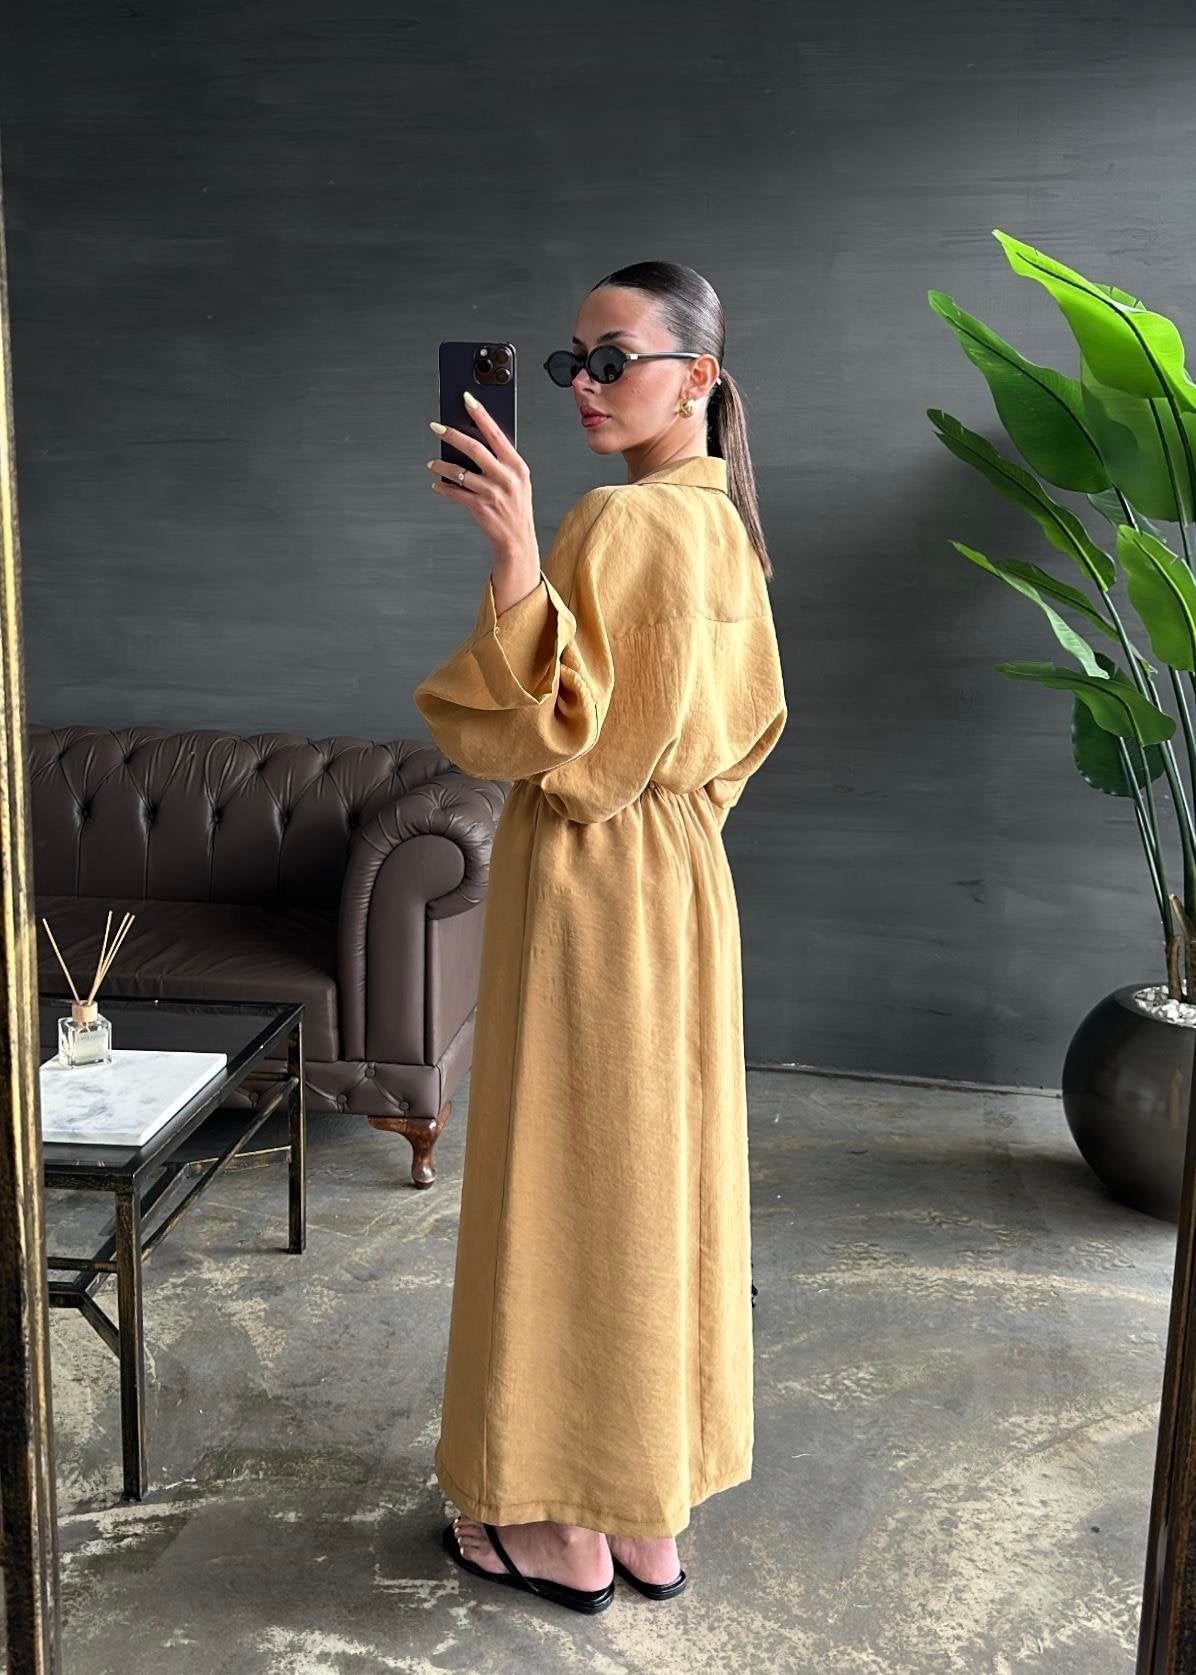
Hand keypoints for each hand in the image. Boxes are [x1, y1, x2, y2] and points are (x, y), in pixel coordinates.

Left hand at [428, 394, 538, 576]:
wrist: (517, 540)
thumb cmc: (516, 507)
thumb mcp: (518, 480)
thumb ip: (501, 461)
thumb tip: (476, 440)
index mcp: (517, 466)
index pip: (496, 434)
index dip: (481, 415)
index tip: (467, 400)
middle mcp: (506, 478)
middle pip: (475, 449)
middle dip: (453, 435)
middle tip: (437, 427)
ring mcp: (493, 493)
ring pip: (461, 472)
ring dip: (442, 465)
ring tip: (433, 462)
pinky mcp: (480, 507)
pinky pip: (456, 492)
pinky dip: (444, 488)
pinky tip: (438, 484)